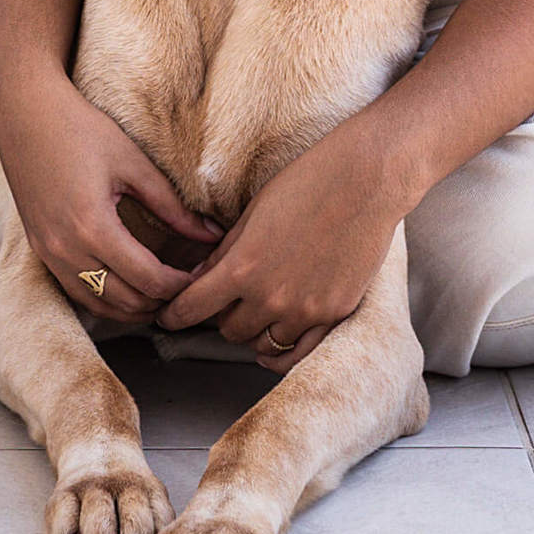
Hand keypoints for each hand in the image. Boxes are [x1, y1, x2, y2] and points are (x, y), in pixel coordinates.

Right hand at [0, 65, 221, 323]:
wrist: (24, 114)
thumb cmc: (81, 129)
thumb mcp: (134, 164)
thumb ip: (173, 206)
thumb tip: (213, 234)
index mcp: (93, 226)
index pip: (147, 279)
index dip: (180, 284)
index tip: (202, 275)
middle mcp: (65, 249)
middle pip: (125, 301)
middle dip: (161, 299)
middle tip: (189, 284)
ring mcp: (48, 254)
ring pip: (99, 305)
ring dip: (134, 306)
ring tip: (164, 290)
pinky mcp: (40, 251)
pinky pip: (77, 292)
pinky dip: (107, 299)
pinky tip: (130, 286)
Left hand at [155, 123, 403, 373]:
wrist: (367, 180)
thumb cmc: (308, 183)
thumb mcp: (254, 212)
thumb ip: (225, 252)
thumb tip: (200, 280)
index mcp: (244, 266)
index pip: (192, 308)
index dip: (174, 315)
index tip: (167, 317)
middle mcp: (271, 296)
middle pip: (228, 330)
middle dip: (222, 316)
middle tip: (227, 300)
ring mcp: (305, 310)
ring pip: (261, 344)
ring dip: (253, 330)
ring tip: (256, 312)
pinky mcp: (334, 314)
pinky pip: (297, 353)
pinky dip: (280, 352)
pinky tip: (273, 345)